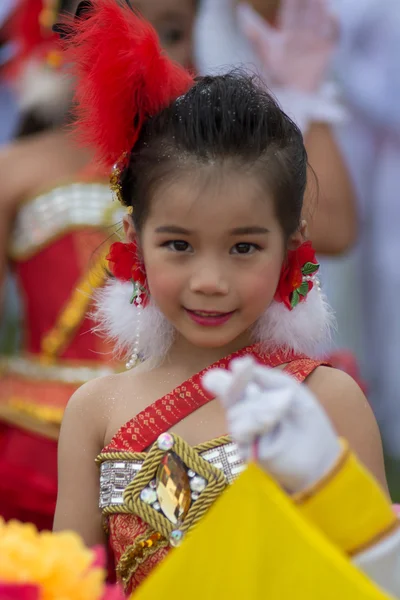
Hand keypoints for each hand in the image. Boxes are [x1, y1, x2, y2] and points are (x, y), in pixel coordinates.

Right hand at [203, 356, 340, 492]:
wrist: (320, 453)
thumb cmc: (306, 420)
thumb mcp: (290, 389)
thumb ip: (265, 376)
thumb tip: (235, 363)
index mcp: (252, 395)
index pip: (232, 382)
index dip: (234, 374)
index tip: (244, 364)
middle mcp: (243, 412)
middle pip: (228, 394)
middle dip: (237, 383)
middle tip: (251, 378)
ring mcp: (244, 431)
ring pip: (236, 412)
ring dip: (260, 406)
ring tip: (282, 409)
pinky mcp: (246, 449)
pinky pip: (240, 430)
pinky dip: (255, 422)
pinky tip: (271, 422)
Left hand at [239, 0, 338, 92]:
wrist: (288, 99)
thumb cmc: (275, 77)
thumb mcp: (265, 50)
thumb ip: (254, 31)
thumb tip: (241, 9)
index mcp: (287, 34)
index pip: (291, 10)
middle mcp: (302, 36)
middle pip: (307, 11)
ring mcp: (315, 44)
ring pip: (320, 19)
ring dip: (321, 6)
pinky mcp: (326, 54)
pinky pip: (333, 36)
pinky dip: (334, 24)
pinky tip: (331, 13)